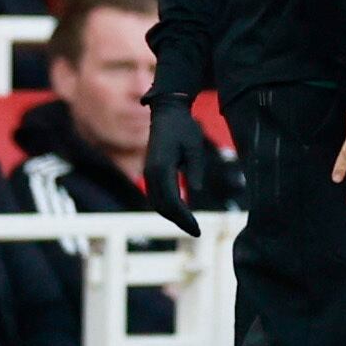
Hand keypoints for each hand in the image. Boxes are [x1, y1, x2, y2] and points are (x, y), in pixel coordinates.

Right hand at [143, 96, 205, 236]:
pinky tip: (181, 213)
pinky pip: (157, 195)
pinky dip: (167, 206)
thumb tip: (196, 190)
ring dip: (172, 216)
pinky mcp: (151, 171)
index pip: (171, 200)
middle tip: (197, 231)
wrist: (167, 113)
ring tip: (190, 226)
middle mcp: (150, 172)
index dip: (183, 217)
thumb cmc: (184, 127)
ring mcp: (148, 172)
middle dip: (179, 220)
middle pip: (162, 205)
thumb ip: (195, 167)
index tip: (197, 229)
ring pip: (157, 202)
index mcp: (161, 166)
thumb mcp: (195, 145)